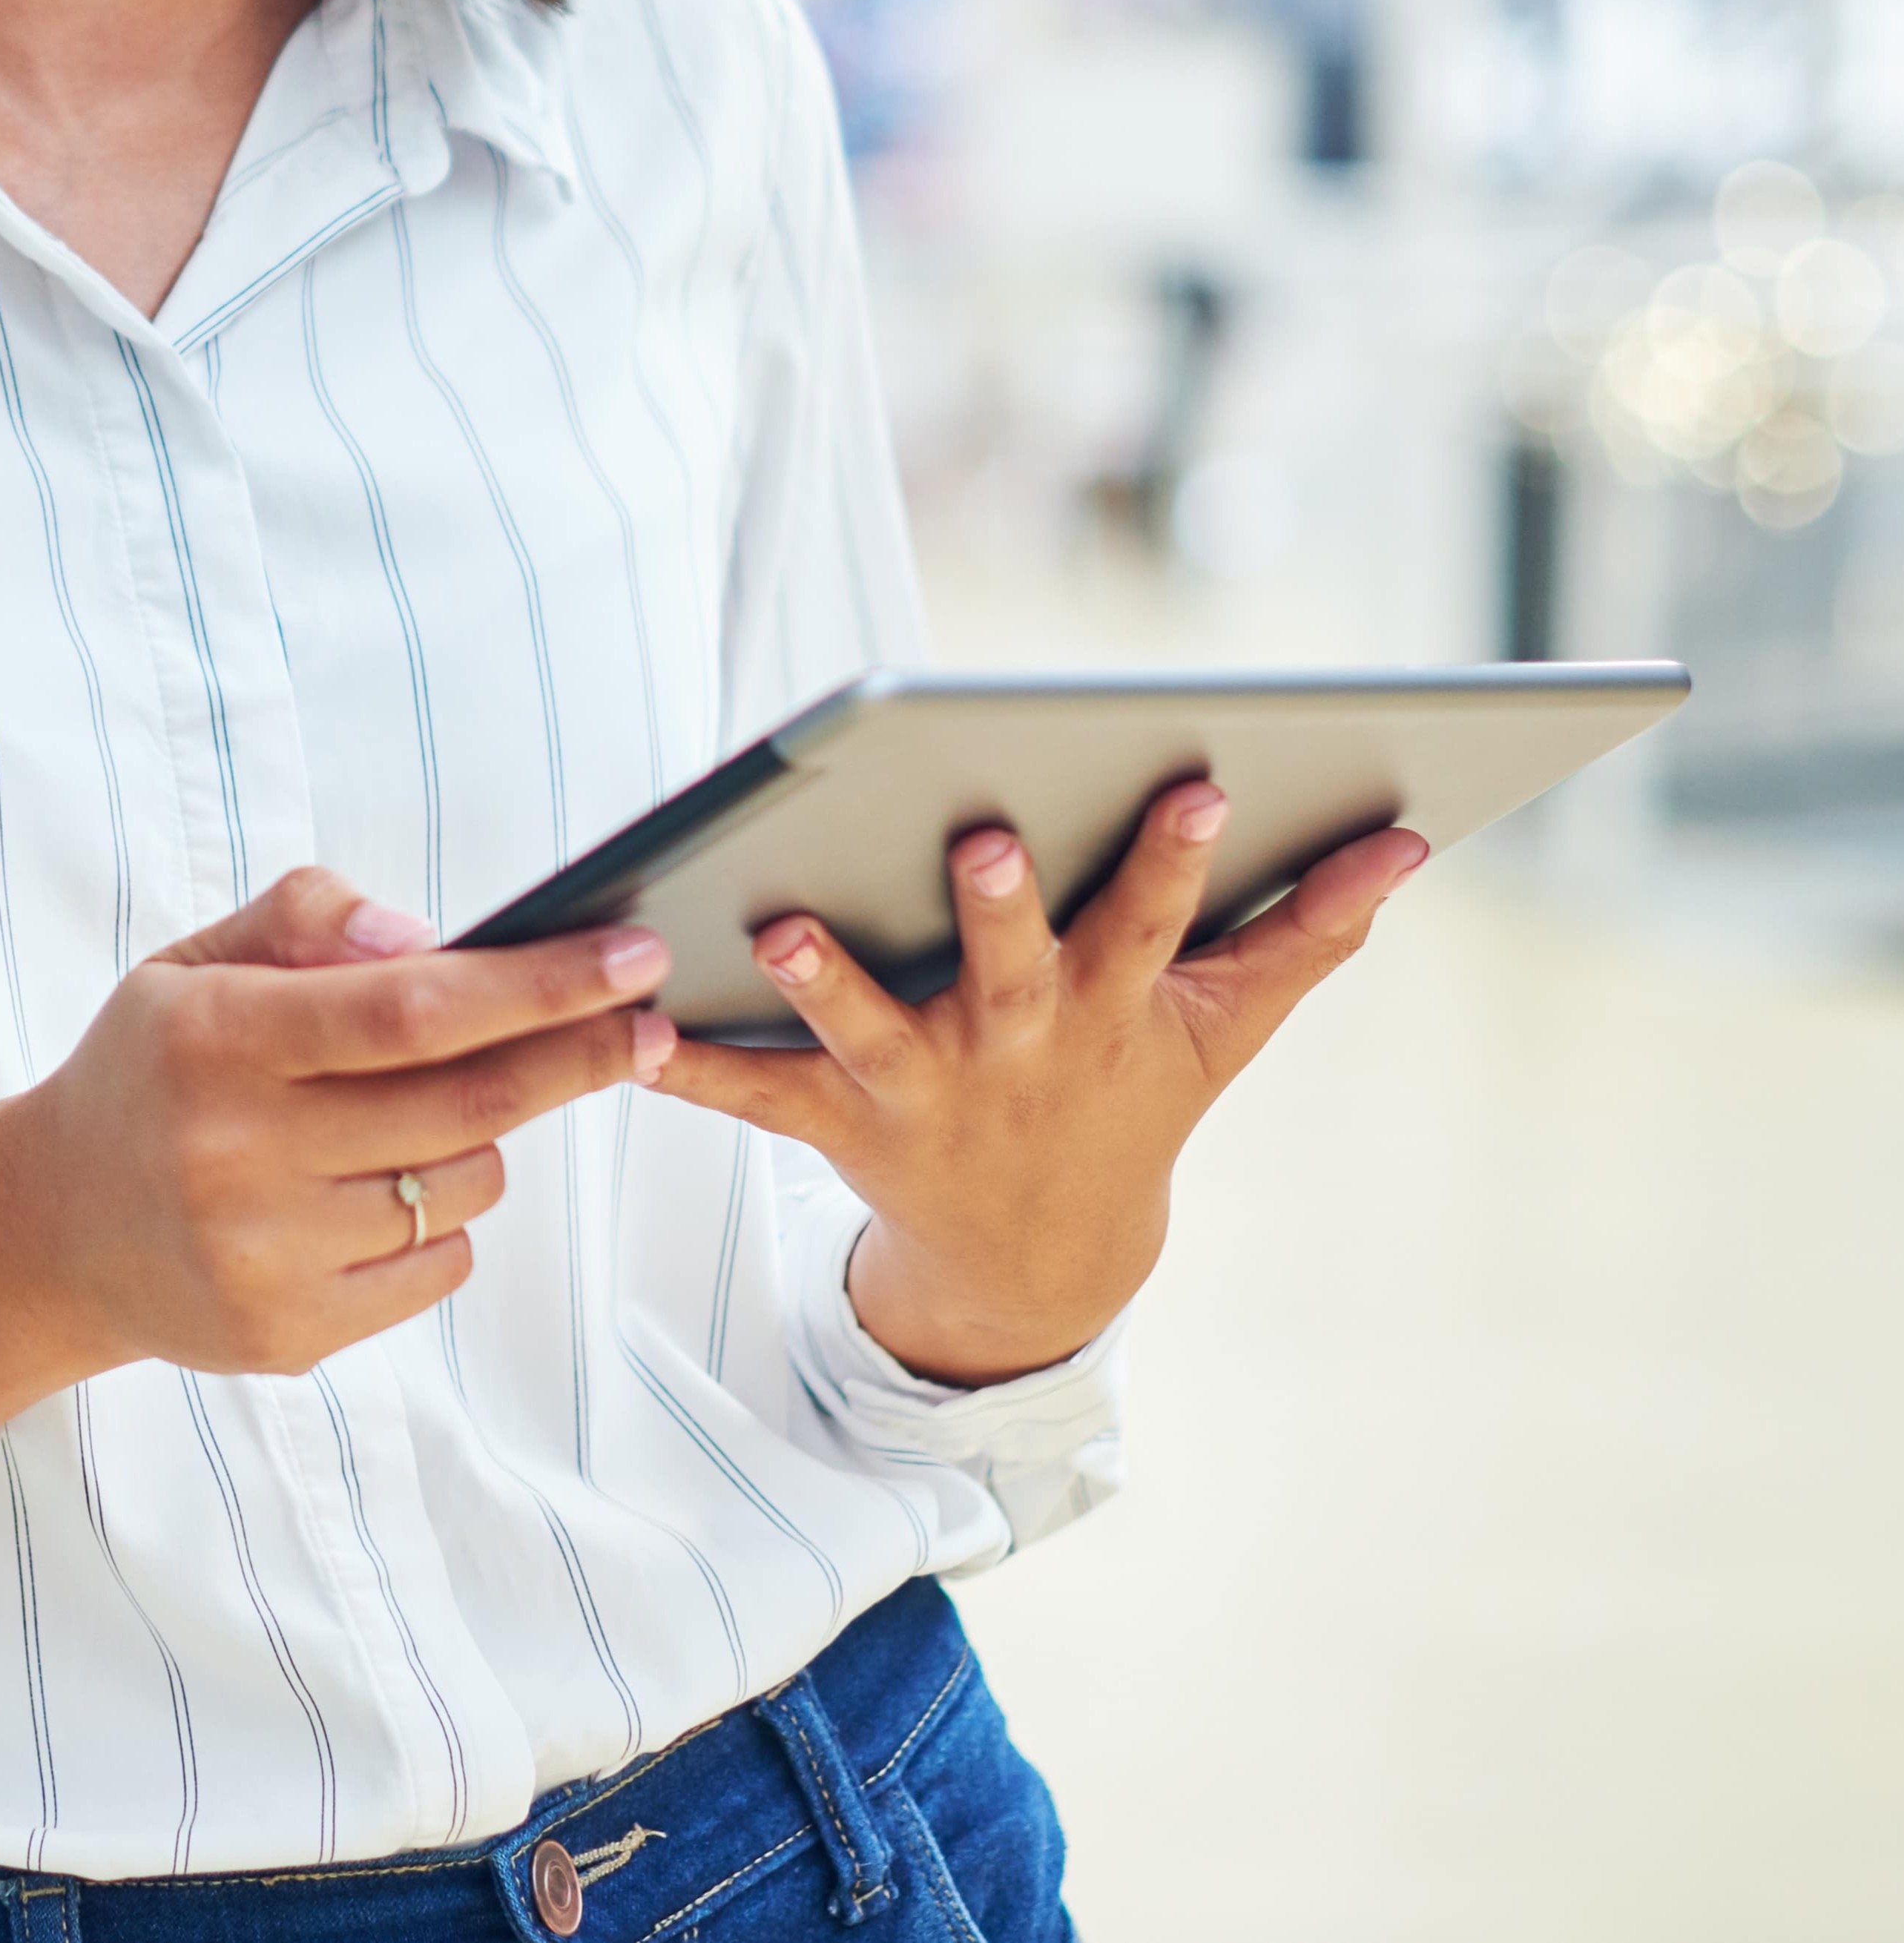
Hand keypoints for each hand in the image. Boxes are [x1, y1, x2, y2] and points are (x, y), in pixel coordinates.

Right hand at [0, 868, 674, 1447]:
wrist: (53, 1230)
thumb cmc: (154, 1069)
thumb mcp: (195, 961)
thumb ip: (306, 918)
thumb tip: (428, 937)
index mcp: (217, 1039)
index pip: (412, 1009)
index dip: (537, 985)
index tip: (633, 957)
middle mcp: (237, 1154)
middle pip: (468, 1101)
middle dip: (579, 1053)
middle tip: (647, 1021)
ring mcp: (266, 1257)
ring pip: (466, 1183)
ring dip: (482, 1136)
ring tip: (417, 1114)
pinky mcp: (290, 1335)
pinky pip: (440, 1263)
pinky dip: (442, 1216)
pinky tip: (372, 1192)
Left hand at [645, 784, 1427, 1388]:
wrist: (1039, 1260)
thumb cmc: (1133, 1093)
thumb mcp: (1227, 1027)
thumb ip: (1309, 933)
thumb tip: (1410, 840)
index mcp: (1114, 1007)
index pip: (1154, 918)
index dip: (1178, 856)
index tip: (1196, 782)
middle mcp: (1019, 1046)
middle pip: (1014, 969)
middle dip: (1001, 907)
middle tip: (979, 835)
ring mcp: (926, 1090)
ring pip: (869, 1030)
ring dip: (824, 980)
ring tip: (772, 924)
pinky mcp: (839, 1124)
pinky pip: (759, 1094)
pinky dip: (695, 1068)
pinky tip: (632, 1033)